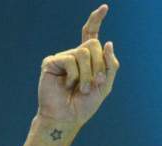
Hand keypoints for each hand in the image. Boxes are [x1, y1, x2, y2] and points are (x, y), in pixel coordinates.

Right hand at [36, 5, 119, 127]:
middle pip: (94, 44)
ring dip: (88, 74)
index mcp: (88, 59)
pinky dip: (75, 76)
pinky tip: (67, 85)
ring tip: (81, 88)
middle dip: (99, 66)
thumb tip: (108, 42)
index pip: (91, 34)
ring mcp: (63, 57)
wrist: (67, 117)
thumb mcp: (105, 86)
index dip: (96, 20)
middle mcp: (75, 55)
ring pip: (85, 52)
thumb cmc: (84, 105)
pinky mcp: (52, 62)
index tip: (105, 7)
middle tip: (92, 84)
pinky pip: (71, 60)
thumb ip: (110, 65)